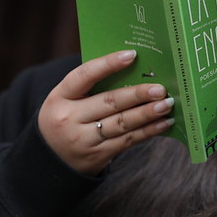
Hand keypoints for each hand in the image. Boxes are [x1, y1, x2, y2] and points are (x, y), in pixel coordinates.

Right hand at [38, 50, 173, 174]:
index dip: (108, 64)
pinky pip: (127, 141)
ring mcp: (83, 140)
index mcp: (60, 97)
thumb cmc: (66, 119)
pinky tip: (163, 122)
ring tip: (166, 104)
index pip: (84, 75)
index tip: (132, 55)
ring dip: (147, 113)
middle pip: (109, 102)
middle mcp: (69, 118)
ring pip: (121, 123)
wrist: (51, 161)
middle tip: (160, 88)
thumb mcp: (66, 100)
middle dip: (137, 94)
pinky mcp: (98, 156)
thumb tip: (133, 69)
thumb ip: (91, 86)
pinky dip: (148, 131)